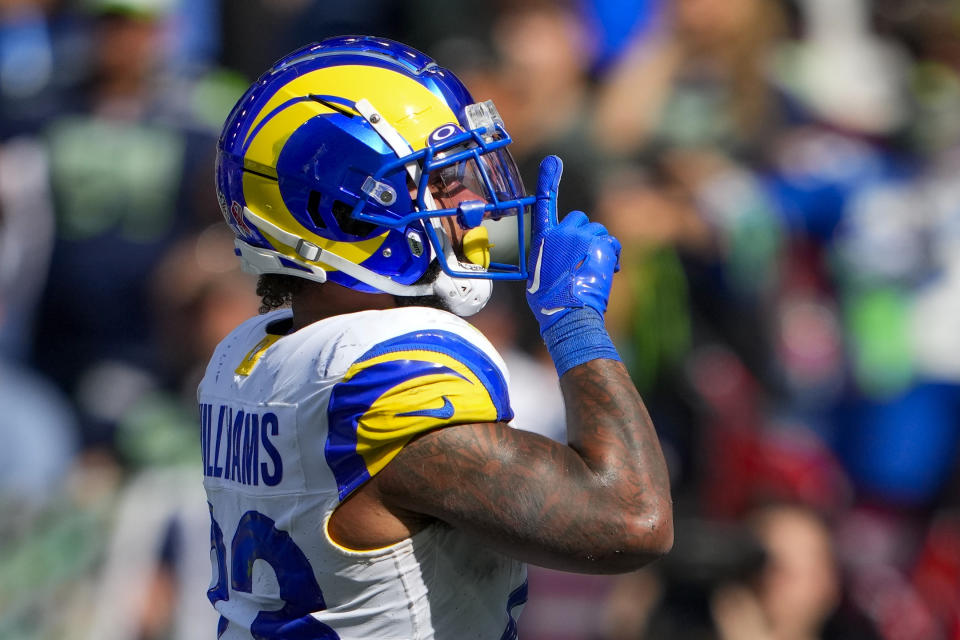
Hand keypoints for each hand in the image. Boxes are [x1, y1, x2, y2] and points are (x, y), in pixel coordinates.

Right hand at [525, 155, 620, 332]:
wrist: (567, 313)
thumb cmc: (550, 302)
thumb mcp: (539, 273)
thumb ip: (550, 255)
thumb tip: (558, 257)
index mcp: (543, 239)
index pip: (544, 204)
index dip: (548, 181)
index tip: (553, 161)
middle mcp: (561, 232)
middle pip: (580, 219)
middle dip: (584, 234)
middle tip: (583, 258)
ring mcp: (582, 237)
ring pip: (598, 232)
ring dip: (598, 247)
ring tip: (593, 270)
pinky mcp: (601, 244)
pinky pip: (611, 243)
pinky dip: (612, 256)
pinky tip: (606, 273)